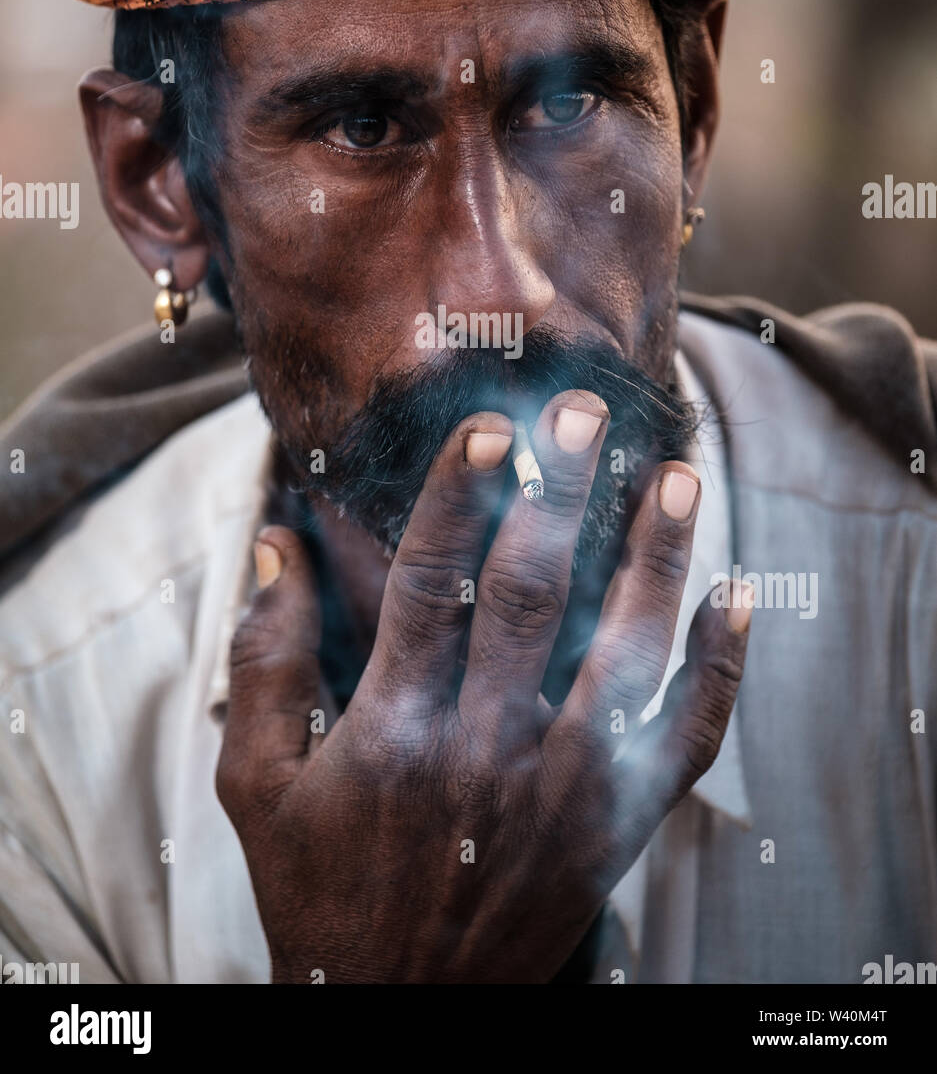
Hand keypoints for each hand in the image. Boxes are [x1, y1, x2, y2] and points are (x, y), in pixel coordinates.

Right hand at [216, 389, 750, 983]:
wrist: (401, 1012)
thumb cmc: (322, 892)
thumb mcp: (255, 787)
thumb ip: (263, 662)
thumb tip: (276, 544)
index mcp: (395, 731)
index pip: (433, 582)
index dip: (461, 494)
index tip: (493, 427)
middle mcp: (486, 750)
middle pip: (535, 596)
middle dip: (564, 495)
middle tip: (587, 416)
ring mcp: (562, 790)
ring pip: (625, 654)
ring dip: (656, 560)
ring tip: (676, 481)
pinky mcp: (614, 828)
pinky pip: (684, 742)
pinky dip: (717, 670)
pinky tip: (735, 601)